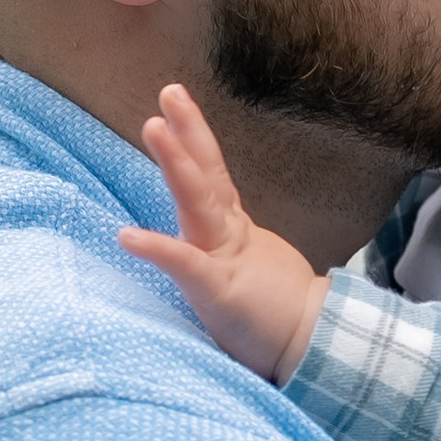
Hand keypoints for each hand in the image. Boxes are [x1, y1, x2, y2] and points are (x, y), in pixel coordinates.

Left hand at [121, 84, 329, 383]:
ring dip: (176, 163)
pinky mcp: (219, 290)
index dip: (193, 142)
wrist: (315, 346)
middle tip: (169, 93)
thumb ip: (220, 260)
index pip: (211, 180)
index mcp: (233, 235)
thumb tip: (201, 249)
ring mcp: (225, 259)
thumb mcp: (243, 282)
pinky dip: (156, 248)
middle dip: (187, 134)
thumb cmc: (274, 320)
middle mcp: (227, 238)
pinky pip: (183, 265)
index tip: (172, 110)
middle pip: (205, 178)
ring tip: (154, 126)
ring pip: (199, 202)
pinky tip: (125, 236)